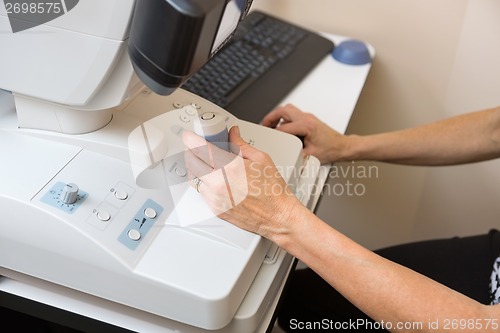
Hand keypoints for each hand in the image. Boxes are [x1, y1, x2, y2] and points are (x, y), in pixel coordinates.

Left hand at [182, 126, 303, 240]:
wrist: (278, 216)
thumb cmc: (273, 190)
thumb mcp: (261, 159)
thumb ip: (241, 144)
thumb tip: (233, 133)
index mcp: (230, 168)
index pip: (200, 149)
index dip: (191, 139)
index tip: (189, 136)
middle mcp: (219, 184)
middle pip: (191, 162)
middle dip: (191, 151)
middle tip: (197, 147)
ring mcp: (215, 198)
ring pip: (193, 178)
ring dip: (195, 168)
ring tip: (206, 162)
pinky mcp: (215, 209)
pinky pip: (201, 192)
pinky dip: (203, 183)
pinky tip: (214, 179)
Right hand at [262, 104, 348, 163]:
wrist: (343, 147)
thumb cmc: (332, 150)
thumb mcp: (310, 155)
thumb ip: (295, 152)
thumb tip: (284, 153)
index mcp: (306, 126)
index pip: (283, 127)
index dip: (273, 133)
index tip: (267, 137)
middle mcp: (307, 118)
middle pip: (283, 110)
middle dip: (271, 117)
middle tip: (264, 125)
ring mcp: (309, 117)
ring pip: (288, 109)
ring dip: (278, 115)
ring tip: (271, 124)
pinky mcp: (310, 119)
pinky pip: (294, 114)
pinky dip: (285, 119)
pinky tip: (282, 127)